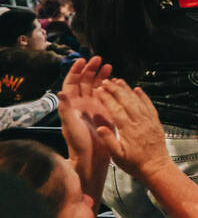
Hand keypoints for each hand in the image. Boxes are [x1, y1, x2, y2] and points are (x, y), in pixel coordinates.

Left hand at [59, 56, 112, 177]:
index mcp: (72, 106)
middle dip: (91, 69)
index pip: (71, 83)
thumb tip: (61, 92)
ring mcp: (94, 108)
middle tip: (98, 60)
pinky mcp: (105, 112)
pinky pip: (107, 96)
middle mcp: (82, 104)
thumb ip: (66, 109)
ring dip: (101, 76)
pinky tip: (115, 82)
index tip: (82, 61)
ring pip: (96, 87)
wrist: (92, 158)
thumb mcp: (70, 126)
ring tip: (109, 67)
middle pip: (84, 82)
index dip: (76, 71)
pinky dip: (110, 87)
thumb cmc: (78, 144)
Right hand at [94, 79, 172, 180]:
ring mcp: (149, 121)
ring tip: (119, 81)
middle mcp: (140, 122)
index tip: (98, 90)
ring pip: (138, 100)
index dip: (106, 98)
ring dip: (128, 90)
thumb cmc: (135, 164)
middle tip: (106, 81)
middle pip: (126, 101)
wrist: (156, 167)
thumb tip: (99, 127)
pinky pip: (149, 106)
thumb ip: (108, 141)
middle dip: (115, 89)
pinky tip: (138, 89)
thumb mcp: (117, 156)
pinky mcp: (155, 122)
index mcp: (128, 130)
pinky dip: (143, 96)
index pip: (115, 109)